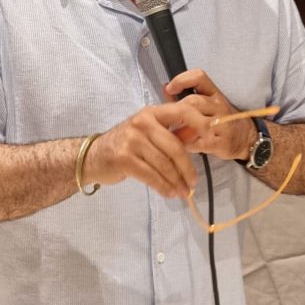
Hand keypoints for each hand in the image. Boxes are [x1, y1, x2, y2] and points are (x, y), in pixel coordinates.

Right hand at [83, 102, 211, 198]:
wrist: (93, 156)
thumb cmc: (126, 144)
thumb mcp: (149, 132)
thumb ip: (173, 133)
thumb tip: (200, 134)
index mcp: (152, 112)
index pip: (182, 111)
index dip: (200, 122)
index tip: (211, 136)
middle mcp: (142, 122)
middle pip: (175, 146)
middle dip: (187, 168)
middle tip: (193, 183)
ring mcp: (132, 140)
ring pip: (164, 164)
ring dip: (176, 182)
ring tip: (183, 192)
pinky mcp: (125, 158)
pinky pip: (151, 175)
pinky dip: (164, 186)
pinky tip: (169, 193)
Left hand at [165, 69, 252, 161]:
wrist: (246, 139)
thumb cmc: (222, 121)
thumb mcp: (208, 105)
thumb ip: (185, 97)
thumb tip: (165, 88)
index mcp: (215, 94)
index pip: (199, 78)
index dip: (182, 80)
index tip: (170, 88)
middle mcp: (219, 106)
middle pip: (193, 101)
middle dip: (177, 110)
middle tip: (166, 119)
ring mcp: (222, 124)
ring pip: (196, 122)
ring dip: (179, 128)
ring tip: (170, 132)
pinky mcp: (221, 143)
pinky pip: (199, 142)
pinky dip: (186, 144)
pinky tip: (182, 145)